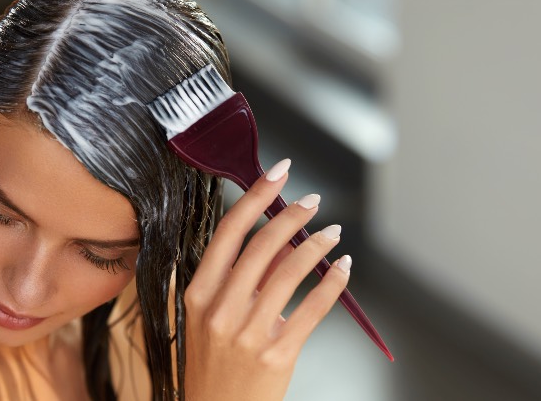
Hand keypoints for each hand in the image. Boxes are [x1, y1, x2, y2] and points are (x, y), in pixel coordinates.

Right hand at [183, 159, 351, 400]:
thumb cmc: (214, 366)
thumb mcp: (213, 318)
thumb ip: (245, 279)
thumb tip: (283, 240)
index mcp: (198, 294)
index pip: (228, 232)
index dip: (255, 198)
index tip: (277, 174)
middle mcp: (219, 309)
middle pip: (261, 245)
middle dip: (292, 215)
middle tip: (313, 201)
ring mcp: (247, 333)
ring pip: (290, 272)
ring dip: (317, 245)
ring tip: (334, 233)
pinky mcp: (277, 354)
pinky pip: (313, 308)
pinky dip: (333, 283)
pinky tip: (343, 269)